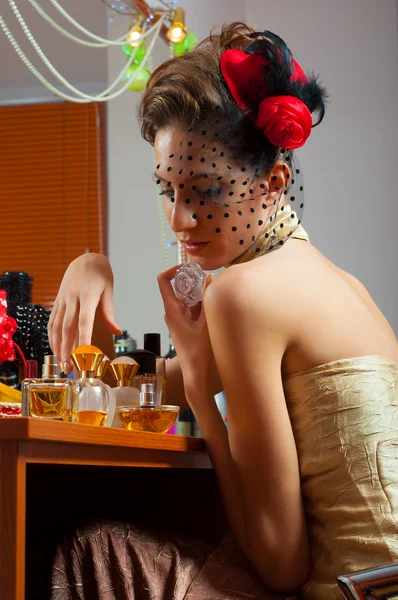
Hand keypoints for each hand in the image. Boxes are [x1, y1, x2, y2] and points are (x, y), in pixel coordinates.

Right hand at [48, 253, 120, 372]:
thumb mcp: (108, 291)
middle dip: (68, 349)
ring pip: (57, 326)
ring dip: (58, 346)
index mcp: (88, 295)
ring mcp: (62, 299)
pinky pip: (52, 321)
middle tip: (69, 367)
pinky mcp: (57, 301)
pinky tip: (55, 349)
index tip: (84, 354)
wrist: (85, 259)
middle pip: (68, 327)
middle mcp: (72, 298)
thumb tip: (117, 331)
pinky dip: (52, 336)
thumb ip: (109, 313)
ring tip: (62, 363)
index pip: (85, 320)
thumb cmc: (101, 275)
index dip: (83, 338)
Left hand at [157, 265, 214, 385]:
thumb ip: (207, 298)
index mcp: (171, 309)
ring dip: (197, 294)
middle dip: (191, 281)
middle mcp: (171, 311)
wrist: (194, 371)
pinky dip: (198, 304)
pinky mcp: (182, 324)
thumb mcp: (206, 321)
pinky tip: (211, 310)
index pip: (163, 281)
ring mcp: (176, 318)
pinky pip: (188, 307)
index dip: (172, 269)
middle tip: (206, 279)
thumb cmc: (198, 350)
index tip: (187, 267)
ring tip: (212, 295)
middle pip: (176, 287)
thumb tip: (210, 277)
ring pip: (185, 298)